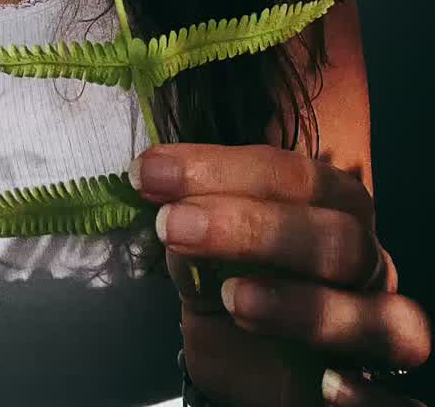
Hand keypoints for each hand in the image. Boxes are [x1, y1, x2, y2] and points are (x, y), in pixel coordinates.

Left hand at [128, 143, 431, 405]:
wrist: (251, 378)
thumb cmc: (234, 300)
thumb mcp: (205, 263)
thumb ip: (192, 235)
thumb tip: (163, 205)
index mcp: (332, 211)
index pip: (294, 176)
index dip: (222, 169)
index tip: (151, 172)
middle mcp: (368, 266)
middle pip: (338, 238)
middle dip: (254, 226)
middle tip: (173, 225)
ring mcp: (382, 332)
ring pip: (380, 316)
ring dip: (303, 305)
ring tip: (231, 298)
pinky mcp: (382, 398)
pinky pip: (402, 403)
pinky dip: (370, 397)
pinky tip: (328, 388)